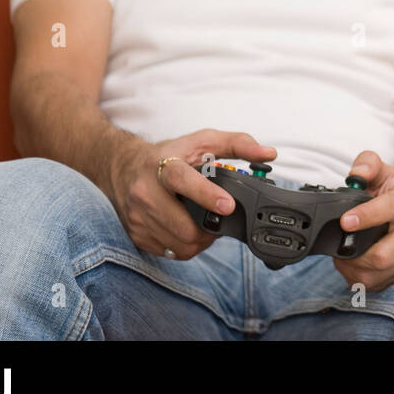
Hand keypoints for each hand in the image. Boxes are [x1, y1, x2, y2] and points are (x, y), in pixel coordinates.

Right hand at [107, 129, 276, 260]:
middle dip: (210, 227)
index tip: (228, 205)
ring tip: (204, 221)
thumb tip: (269, 154)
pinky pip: (171, 252)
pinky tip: (187, 227)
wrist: (124, 167)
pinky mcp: (135, 234)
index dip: (206, 195)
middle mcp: (145, 192)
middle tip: (220, 215)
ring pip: (180, 244)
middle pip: (184, 226)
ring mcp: (137, 217)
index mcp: (162, 166)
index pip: (182, 182)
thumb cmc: (169, 154)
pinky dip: (185, 245)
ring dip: (200, 239)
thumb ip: (237, 144)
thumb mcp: (202, 141)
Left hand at [332, 150, 393, 291]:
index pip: (392, 209)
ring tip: (343, 254)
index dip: (367, 216)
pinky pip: (378, 283)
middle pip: (385, 255)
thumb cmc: (393, 191)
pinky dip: (359, 277)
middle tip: (339, 243)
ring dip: (353, 268)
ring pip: (378, 274)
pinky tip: (354, 263)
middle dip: (355, 254)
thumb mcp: (382, 170)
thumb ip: (367, 164)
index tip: (345, 221)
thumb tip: (356, 174)